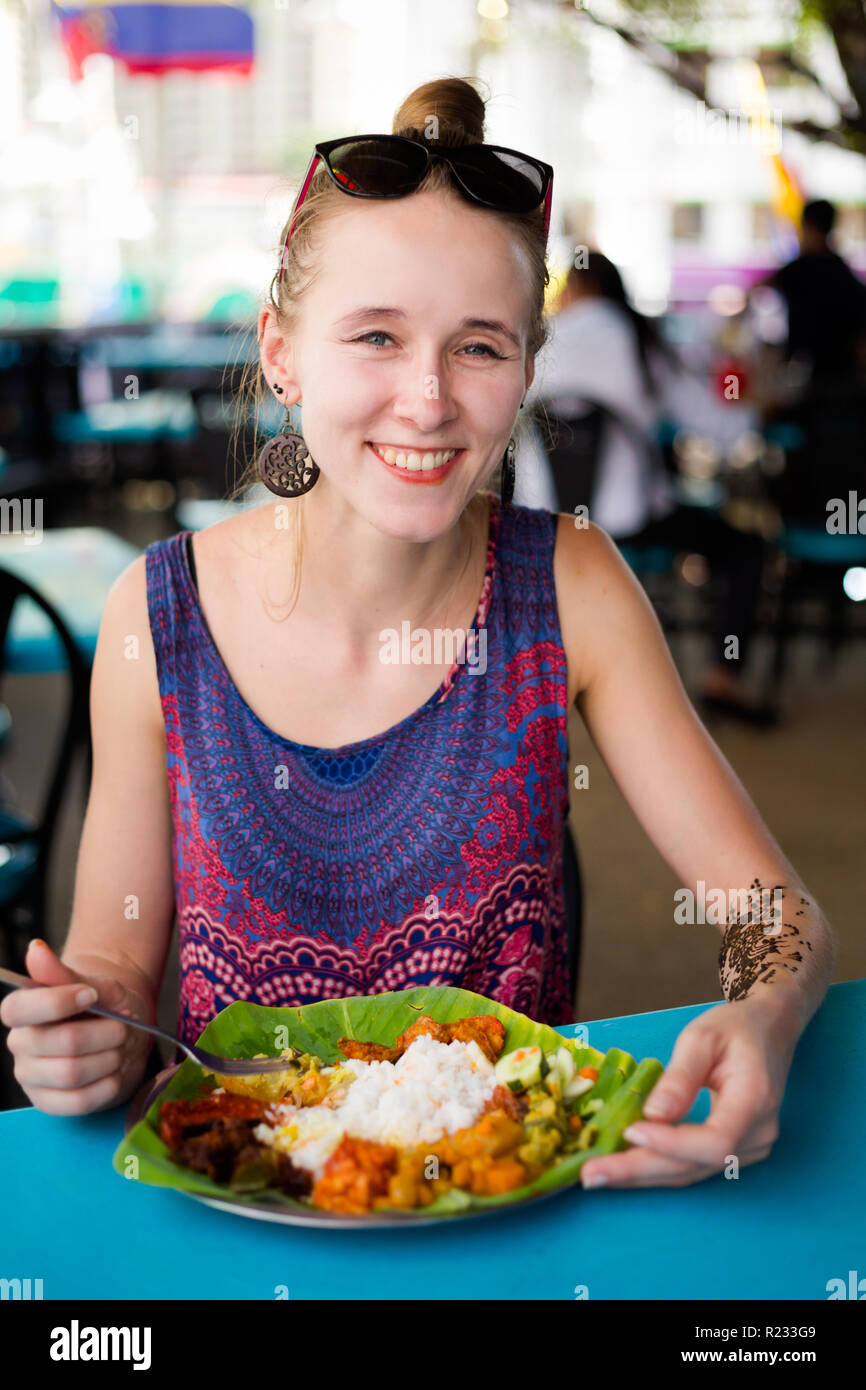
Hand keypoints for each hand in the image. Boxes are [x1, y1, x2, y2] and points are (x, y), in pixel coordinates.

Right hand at [1, 939, 153, 1114]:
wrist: (121, 1031)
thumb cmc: (103, 1005)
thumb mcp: (93, 984)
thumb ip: (64, 974)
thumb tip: (36, 948)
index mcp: (22, 1011)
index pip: (17, 1009)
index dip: (58, 1002)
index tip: (91, 995)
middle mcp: (20, 1044)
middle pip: (63, 1043)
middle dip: (106, 1033)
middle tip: (123, 1026)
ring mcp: (31, 1076)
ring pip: (73, 1073)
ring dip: (110, 1058)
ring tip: (120, 1047)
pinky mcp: (47, 1103)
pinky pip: (79, 1101)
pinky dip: (107, 1085)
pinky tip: (114, 1071)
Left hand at [580, 992, 800, 1188]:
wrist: (768, 1030)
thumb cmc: (734, 1028)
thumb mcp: (702, 1037)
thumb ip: (680, 1076)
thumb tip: (652, 1115)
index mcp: (755, 1100)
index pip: (716, 1141)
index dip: (672, 1143)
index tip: (630, 1130)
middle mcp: (757, 1134)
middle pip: (696, 1165)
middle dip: (640, 1170)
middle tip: (592, 1174)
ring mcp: (749, 1148)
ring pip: (690, 1171)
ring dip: (642, 1174)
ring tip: (596, 1174)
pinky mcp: (735, 1151)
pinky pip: (692, 1165)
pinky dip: (655, 1165)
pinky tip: (623, 1164)